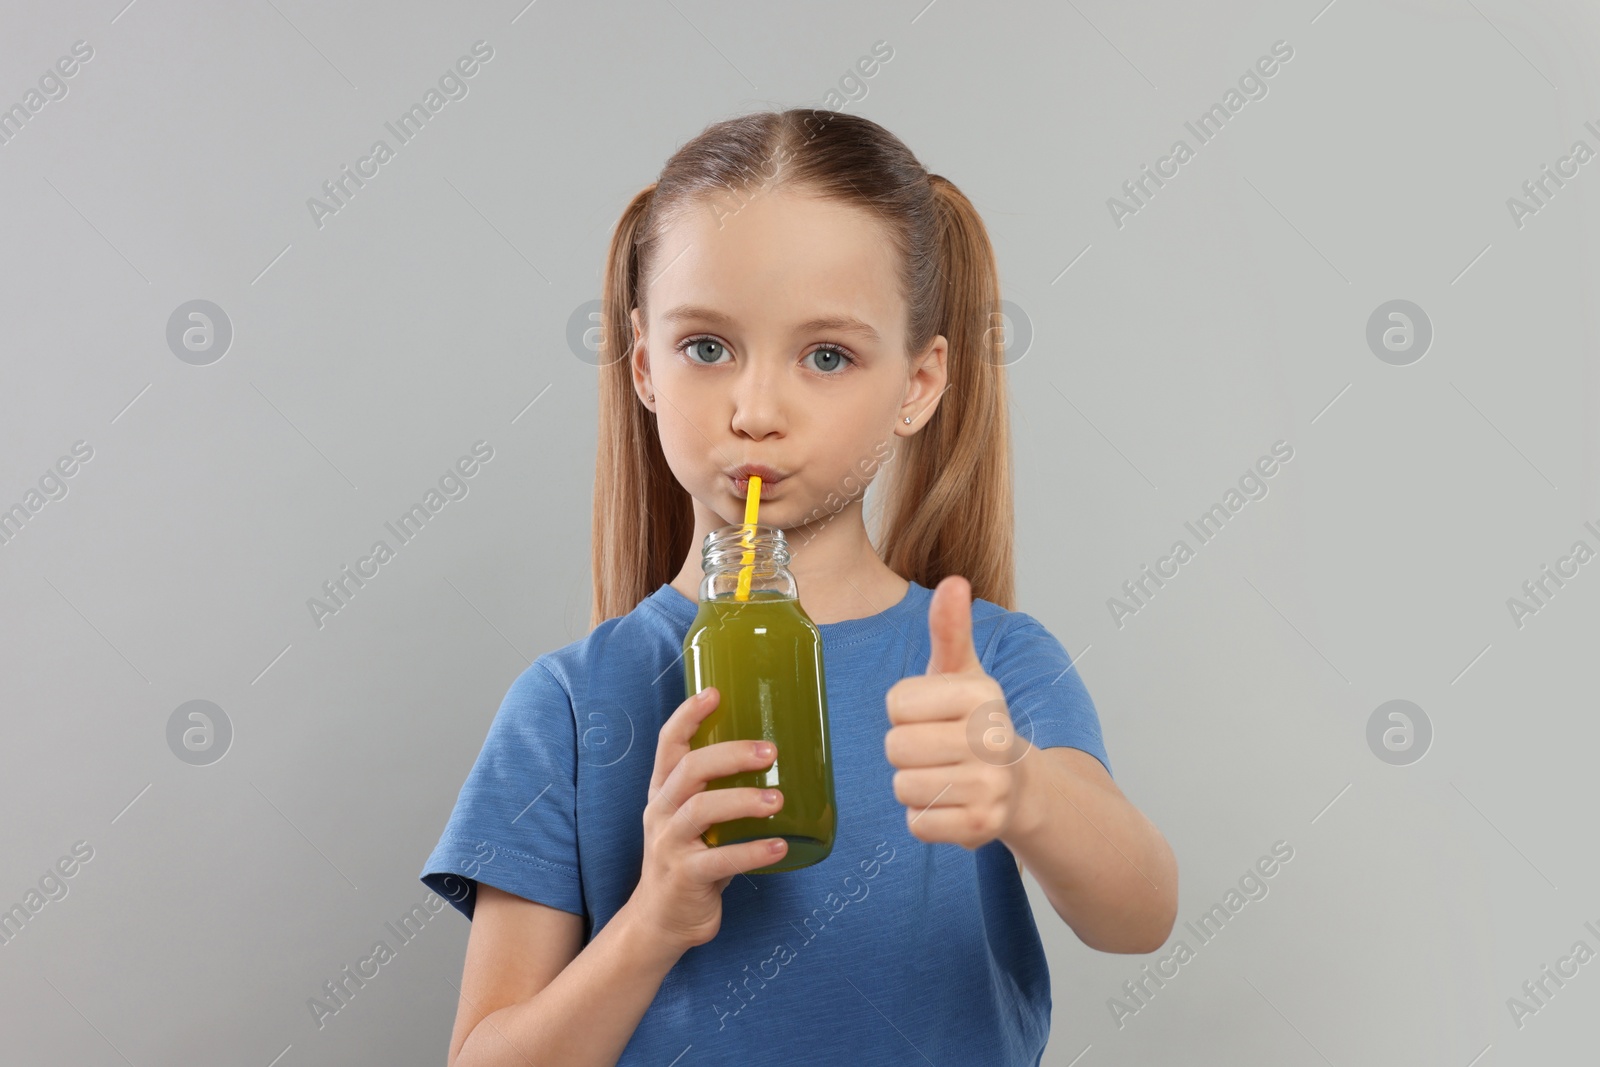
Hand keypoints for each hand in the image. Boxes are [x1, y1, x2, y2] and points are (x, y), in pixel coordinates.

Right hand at [629, 686, 785, 953]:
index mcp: (664, 792)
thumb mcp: (694, 821)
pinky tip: (780, 847)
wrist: (660, 920)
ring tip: (777, 799)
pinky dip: (753, 852)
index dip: (688, 716)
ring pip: (702, 810)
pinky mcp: (684, 877)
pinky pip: (720, 860)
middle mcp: (662, 812)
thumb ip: (719, 794)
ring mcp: (669, 845)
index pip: (668, 745)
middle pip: (690, 770)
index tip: (715, 693)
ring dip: (744, 801)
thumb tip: (777, 763)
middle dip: (731, 755)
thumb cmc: (689, 860)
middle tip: (770, 751)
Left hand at [885, 575, 1027, 848]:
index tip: (932, 715)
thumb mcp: (962, 673)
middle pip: (895, 747)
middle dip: (905, 751)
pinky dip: (925, 817)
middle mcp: (994, 738)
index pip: (896, 702)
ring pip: (904, 787)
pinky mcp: (982, 827)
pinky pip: (917, 824)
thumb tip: (955, 582)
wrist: (1019, 786)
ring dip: (914, 785)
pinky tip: (951, 803)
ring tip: (944, 775)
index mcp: (983, 694)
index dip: (904, 711)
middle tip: (935, 750)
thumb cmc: (975, 723)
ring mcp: (991, 786)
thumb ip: (950, 628)